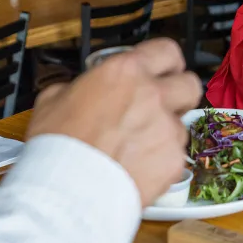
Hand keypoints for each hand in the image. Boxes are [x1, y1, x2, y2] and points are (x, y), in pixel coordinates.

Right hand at [25, 38, 201, 205]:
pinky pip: (175, 156)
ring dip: (166, 132)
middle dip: (179, 93)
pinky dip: (161, 161)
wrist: (68, 191)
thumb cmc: (57, 147)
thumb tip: (78, 90)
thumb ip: (77, 87)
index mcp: (126, 72)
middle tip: (162, 105)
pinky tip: (138, 168)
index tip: (163, 70)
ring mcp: (168, 129)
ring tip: (137, 148)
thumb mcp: (53, 99)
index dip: (166, 62)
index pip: (167, 51)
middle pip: (189, 84)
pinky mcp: (173, 160)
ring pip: (182, 124)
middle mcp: (153, 95)